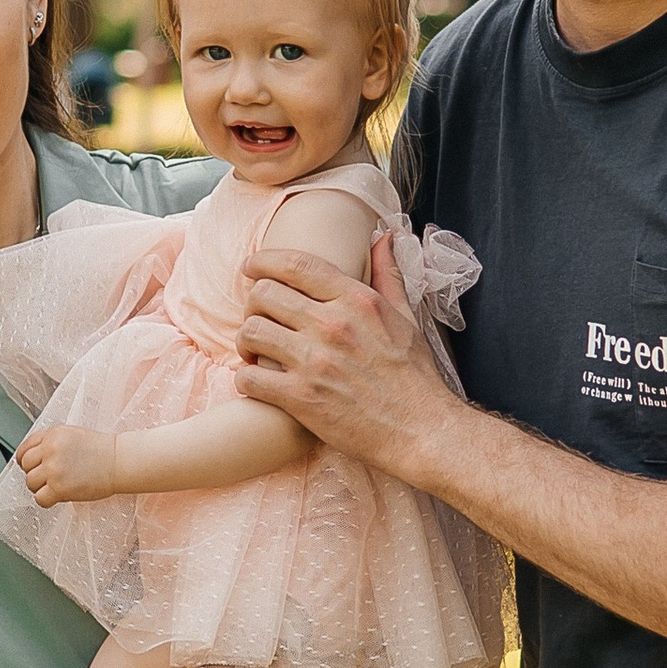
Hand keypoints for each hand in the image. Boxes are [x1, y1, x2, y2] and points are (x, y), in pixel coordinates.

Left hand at [18, 421, 121, 506]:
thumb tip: (33, 457)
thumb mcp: (73, 434)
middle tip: (47, 479)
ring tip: (55, 487)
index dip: (26, 460)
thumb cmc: (101, 450)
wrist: (120, 461)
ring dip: (40, 488)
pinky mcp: (60, 488)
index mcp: (52, 435)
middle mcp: (50, 450)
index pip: (24, 449)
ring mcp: (54, 469)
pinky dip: (46, 501)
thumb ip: (52, 442)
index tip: (31, 467)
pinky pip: (40, 499)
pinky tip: (57, 497)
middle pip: (26, 467)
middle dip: (34, 474)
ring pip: (30, 483)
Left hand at [236, 240, 457, 472]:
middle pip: (263, 294)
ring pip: (250, 332)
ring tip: (255, 352)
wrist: (420, 430)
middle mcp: (333, 325)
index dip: (263, 261)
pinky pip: (249, 377)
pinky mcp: (301, 398)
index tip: (251, 267)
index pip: (296, 264)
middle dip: (253, 304)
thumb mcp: (406, 317)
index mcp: (356, 300)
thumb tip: (383, 237)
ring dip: (246, 341)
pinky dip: (246, 379)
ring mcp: (314, 362)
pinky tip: (258, 381)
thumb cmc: (414, 376)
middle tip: (259, 319)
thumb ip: (388, 275)